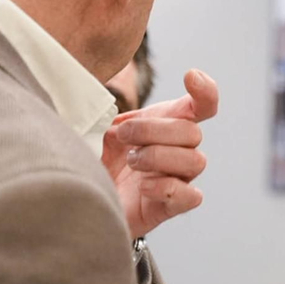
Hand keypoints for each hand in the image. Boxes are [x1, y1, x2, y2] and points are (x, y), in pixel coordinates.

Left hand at [101, 68, 218, 238]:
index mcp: (164, 125)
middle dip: (153, 130)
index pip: (201, 106)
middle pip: (193, 132)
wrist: (79, 199)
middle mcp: (177, 151)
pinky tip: (143, 186)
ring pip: (195, 161)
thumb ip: (106, 109)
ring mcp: (175, 180)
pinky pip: (190, 196)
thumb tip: (97, 95)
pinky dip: (167, 187)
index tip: (190, 76)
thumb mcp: (94, 127)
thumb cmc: (89, 159)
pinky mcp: (168, 207)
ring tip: (130, 162)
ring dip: (157, 157)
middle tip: (122, 136)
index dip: (206, 91)